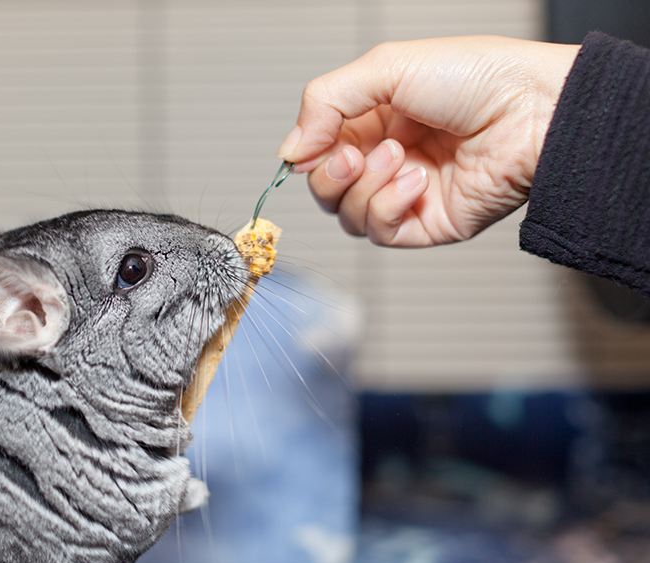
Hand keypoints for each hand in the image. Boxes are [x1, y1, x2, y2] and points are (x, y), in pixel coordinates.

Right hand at [276, 36, 579, 245]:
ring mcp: (406, 194)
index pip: (317, 149)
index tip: (307, 147)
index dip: (306, 153)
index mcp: (375, 119)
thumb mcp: (385, 67)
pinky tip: (414, 179)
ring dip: (364, 186)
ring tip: (399, 156)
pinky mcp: (426, 224)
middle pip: (325, 188)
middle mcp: (388, 157)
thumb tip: (289, 150)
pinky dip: (387, 206)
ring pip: (347, 214)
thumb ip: (324, 102)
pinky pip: (380, 233)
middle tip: (354, 154)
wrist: (534, 110)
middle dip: (330, 174)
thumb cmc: (478, 78)